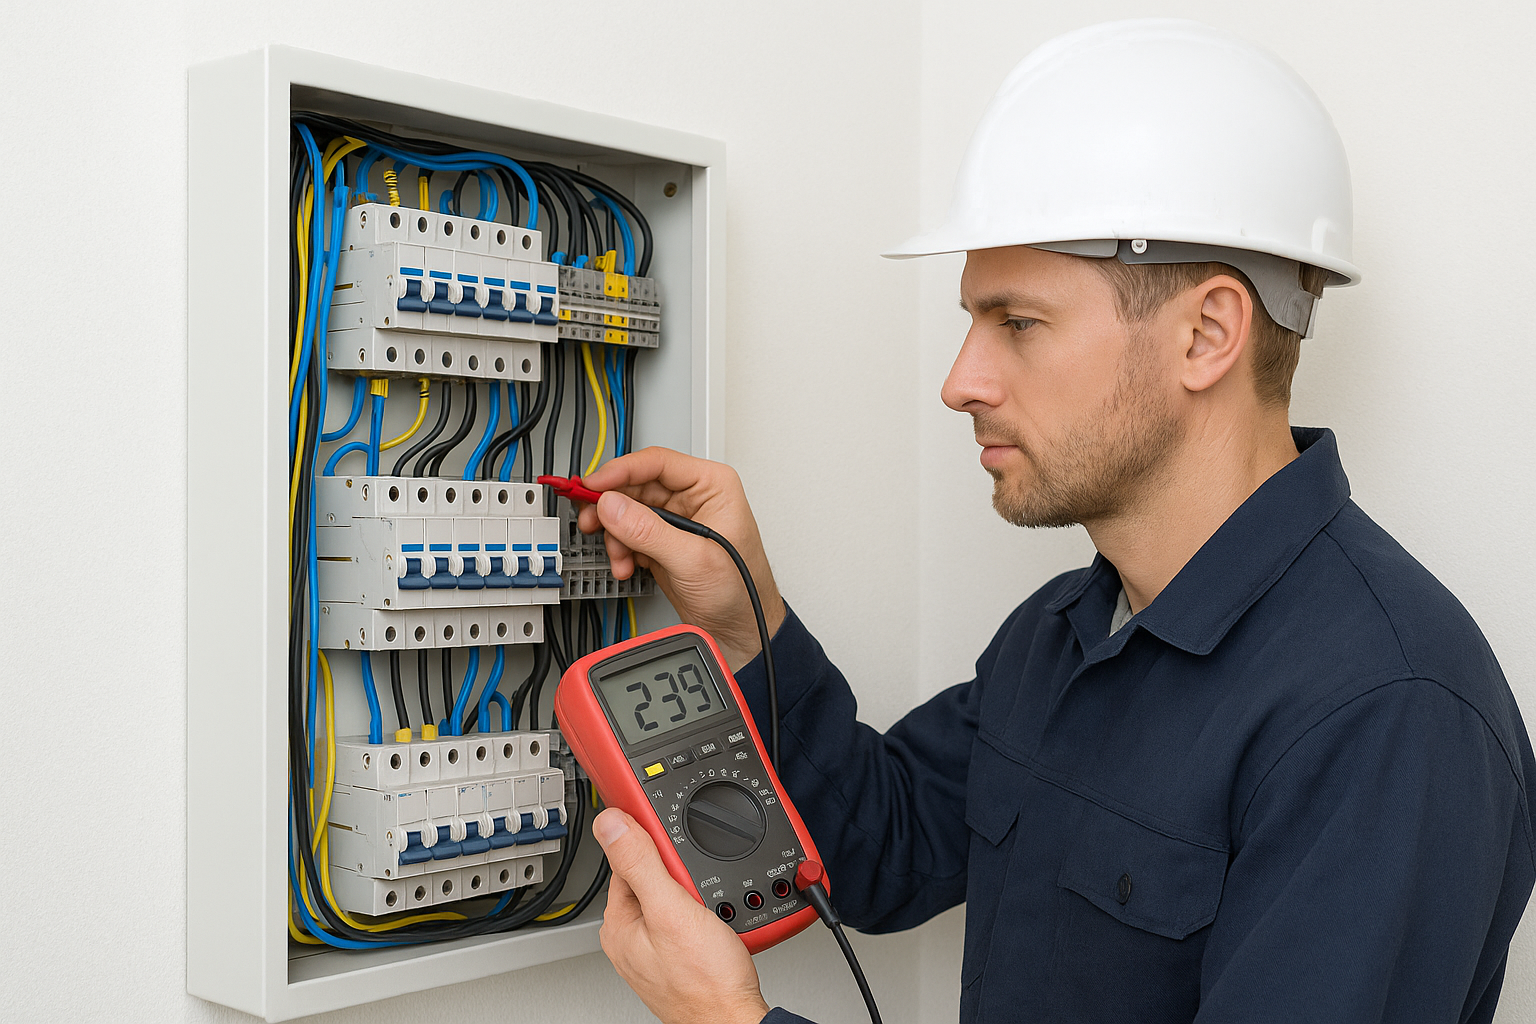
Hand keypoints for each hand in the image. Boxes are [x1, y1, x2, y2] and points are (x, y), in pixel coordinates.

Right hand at [578, 448, 785, 669]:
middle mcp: (693, 497)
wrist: (740, 630)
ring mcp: (676, 520)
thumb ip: (649, 531)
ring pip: (627, 512)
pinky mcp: (663, 542)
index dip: (620, 471)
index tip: (592, 484)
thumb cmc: (742, 590)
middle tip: (591, 521)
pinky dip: (621, 550)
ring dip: (616, 536)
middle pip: (635, 486)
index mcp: (712, 485)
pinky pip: (629, 535)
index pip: (657, 463)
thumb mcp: (693, 559)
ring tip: (620, 557)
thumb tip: (613, 506)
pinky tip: (627, 566)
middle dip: (611, 508)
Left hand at [594, 808, 770, 1023]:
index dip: (655, 846)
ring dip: (696, 894)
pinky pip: (688, 918)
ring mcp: (655, 948)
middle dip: (681, 875)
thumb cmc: (705, 981)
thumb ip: (640, 863)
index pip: (627, 859)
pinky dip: (704, 914)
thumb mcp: (670, 910)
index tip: (675, 848)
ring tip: (710, 912)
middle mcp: (631, 937)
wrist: (734, 1019)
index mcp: (619, 923)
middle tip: (700, 891)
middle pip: (653, 877)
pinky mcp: (679, 955)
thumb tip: (610, 823)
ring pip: (674, 897)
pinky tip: (714, 926)